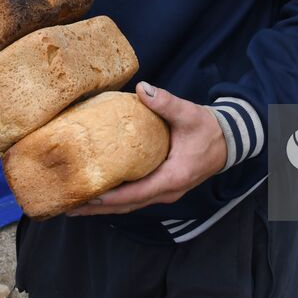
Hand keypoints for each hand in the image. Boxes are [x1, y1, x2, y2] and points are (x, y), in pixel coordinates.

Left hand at [66, 82, 226, 215]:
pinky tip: (98, 193)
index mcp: (172, 178)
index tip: (86, 198)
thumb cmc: (209, 129)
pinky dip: (116, 199)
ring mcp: (165, 192)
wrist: (229, 140)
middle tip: (68, 206)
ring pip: (130, 205)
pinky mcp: (162, 186)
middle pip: (127, 206)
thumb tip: (143, 89)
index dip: (110, 198)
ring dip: (104, 206)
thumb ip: (166, 103)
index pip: (136, 194)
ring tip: (76, 204)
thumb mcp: (189, 114)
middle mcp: (167, 191)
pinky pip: (135, 197)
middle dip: (98, 208)